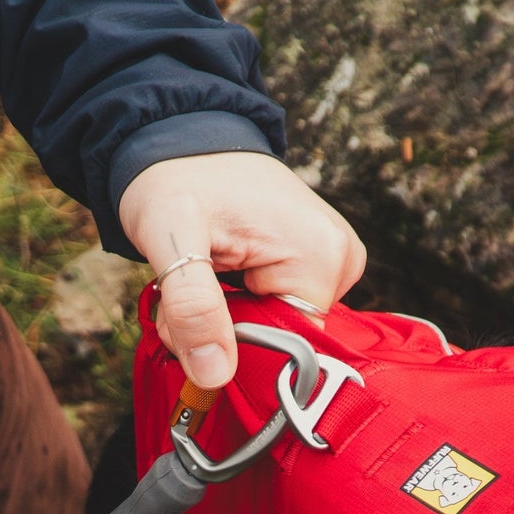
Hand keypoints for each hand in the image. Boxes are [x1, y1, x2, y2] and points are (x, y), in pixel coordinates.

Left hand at [118, 152, 365, 387]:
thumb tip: (216, 376)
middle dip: (223, 334)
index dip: (231, 349)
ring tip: (199, 276)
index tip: (188, 326)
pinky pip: (277, 309)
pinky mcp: (316, 263)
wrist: (175, 137)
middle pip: (281, 339)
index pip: (287, 349)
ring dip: (225, 322)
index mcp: (322, 257)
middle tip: (181, 302)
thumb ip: (193, 308)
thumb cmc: (173, 177)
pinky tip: (218, 273)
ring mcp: (334, 260)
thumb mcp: (172, 239)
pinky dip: (237, 306)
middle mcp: (342, 259)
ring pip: (275, 328)